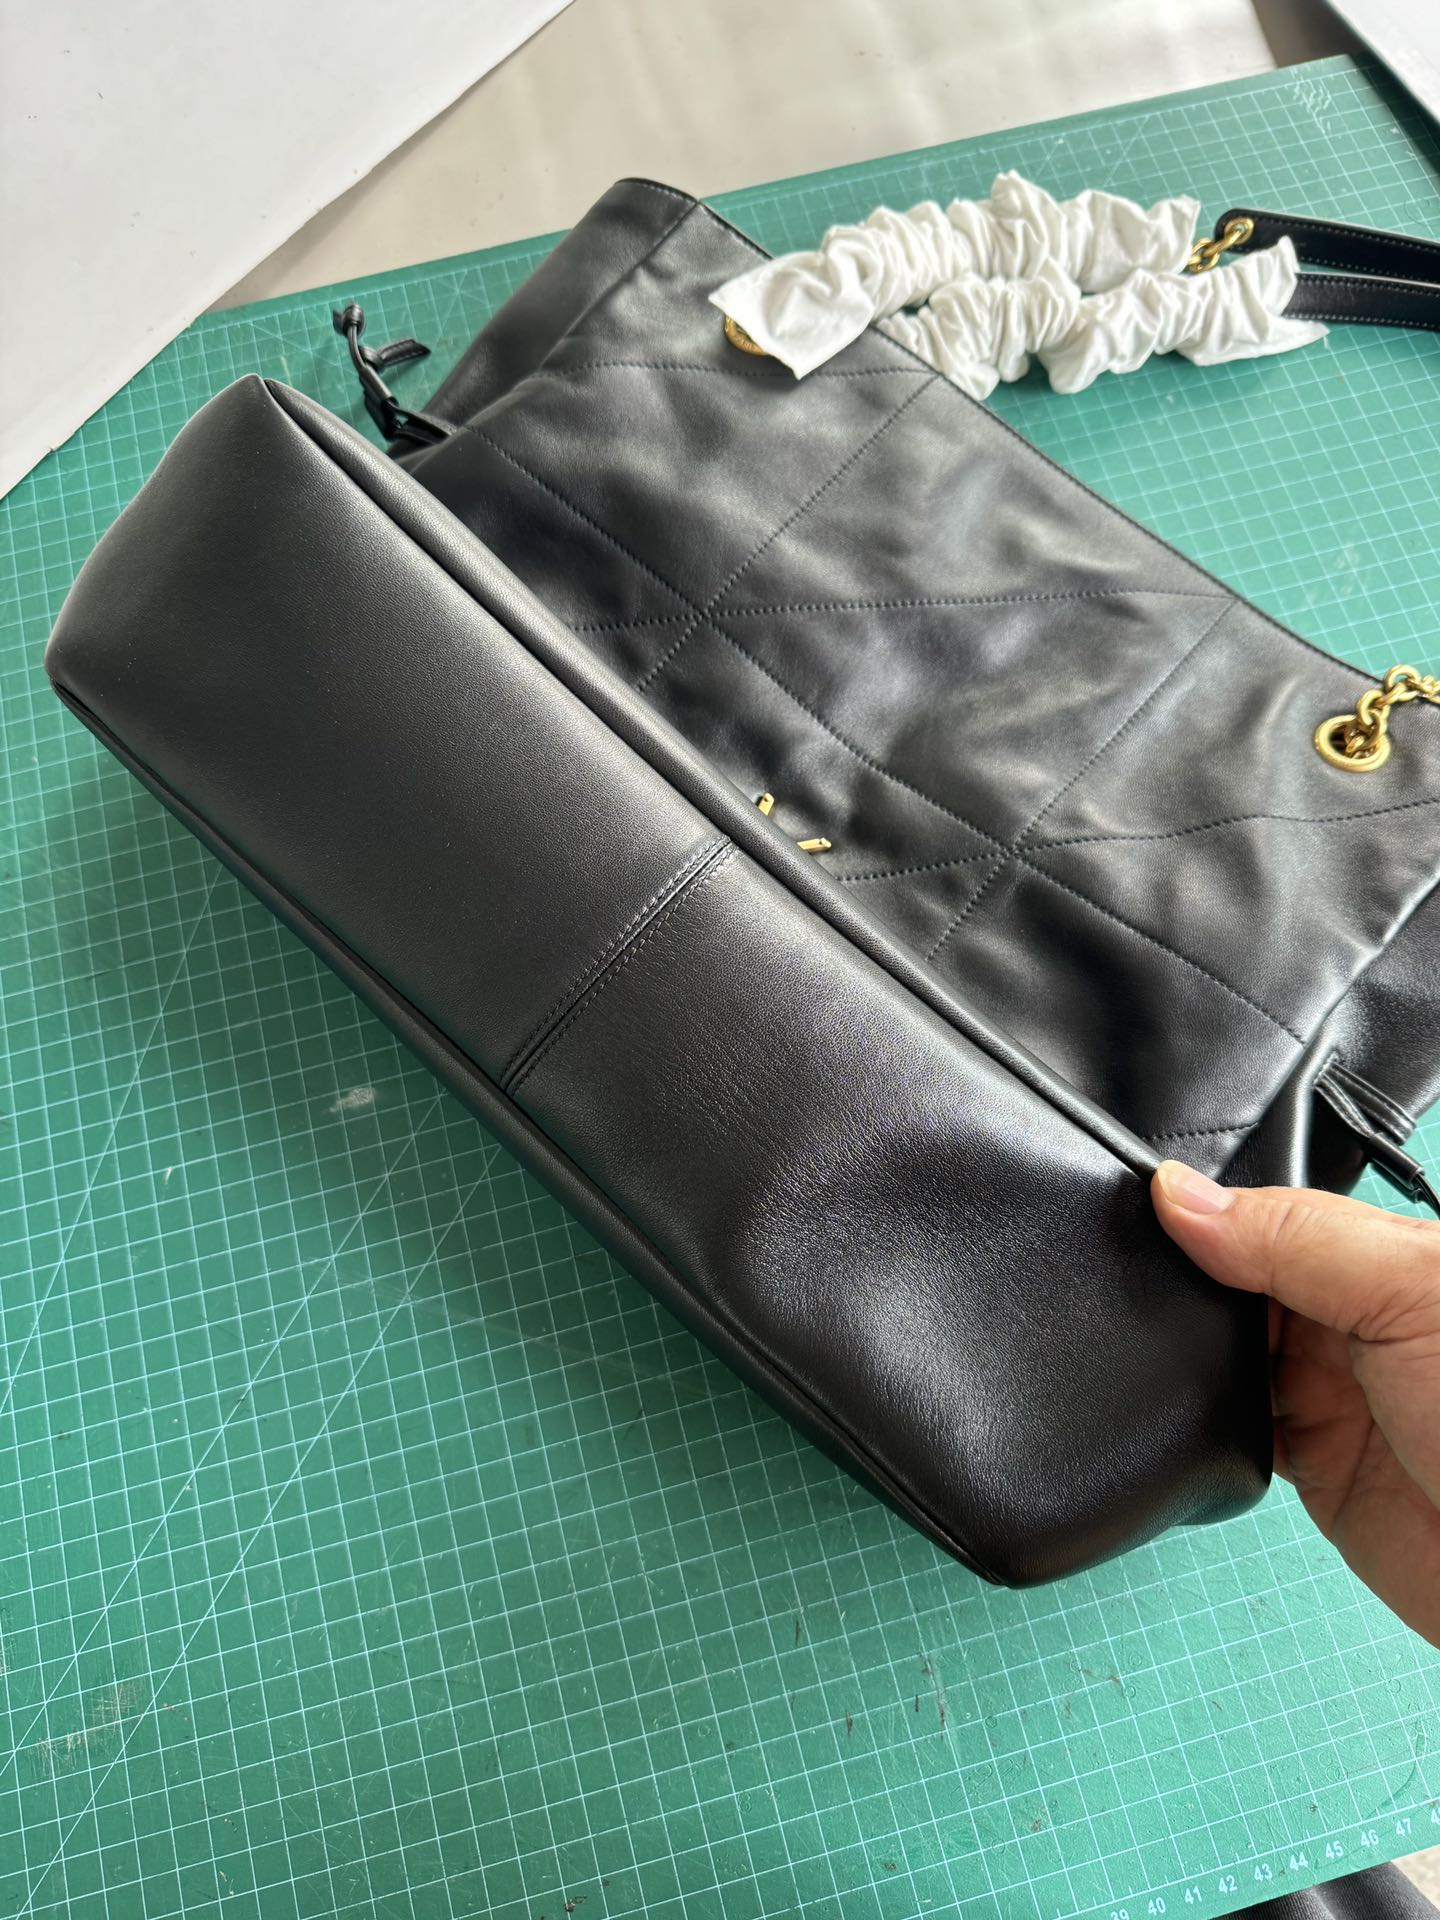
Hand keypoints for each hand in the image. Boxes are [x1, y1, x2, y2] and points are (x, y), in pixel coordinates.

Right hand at [1152, 1161, 1439, 1647]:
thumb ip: (1296, 1237)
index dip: (1203, 1212)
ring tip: (1148, 1351)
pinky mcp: (1315, 1469)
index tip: (1138, 1213)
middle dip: (1183, 1284)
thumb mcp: (1411, 1289)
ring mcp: (1334, 1395)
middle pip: (1235, 1282)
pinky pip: (1231, 1433)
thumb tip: (1180, 1195)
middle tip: (1128, 1286)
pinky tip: (1177, 1413)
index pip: (1267, 1213)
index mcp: (1383, 1254)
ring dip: (1183, 1358)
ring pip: (1223, 1358)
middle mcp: (1355, 1318)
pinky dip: (1196, 1427)